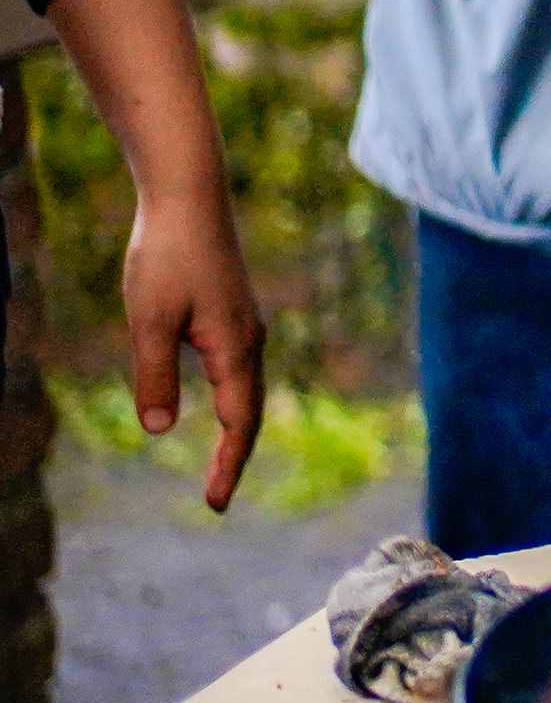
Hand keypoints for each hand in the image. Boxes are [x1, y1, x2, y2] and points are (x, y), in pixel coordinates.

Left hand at [122, 186, 263, 512]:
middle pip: (249, 412)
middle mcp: (248, 341)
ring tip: (220, 461)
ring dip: (236, 429)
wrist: (190, 197)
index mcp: (233, 348)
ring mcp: (243, 325)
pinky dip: (232, 400)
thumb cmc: (167, 256)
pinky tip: (216, 401)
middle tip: (215, 498)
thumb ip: (153, 376)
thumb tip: (159, 432)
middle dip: (235, 456)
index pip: (238, 423)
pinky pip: (238, 369)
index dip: (227, 465)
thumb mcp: (148, 319)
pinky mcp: (232, 312)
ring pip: (247, 389)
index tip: (213, 505)